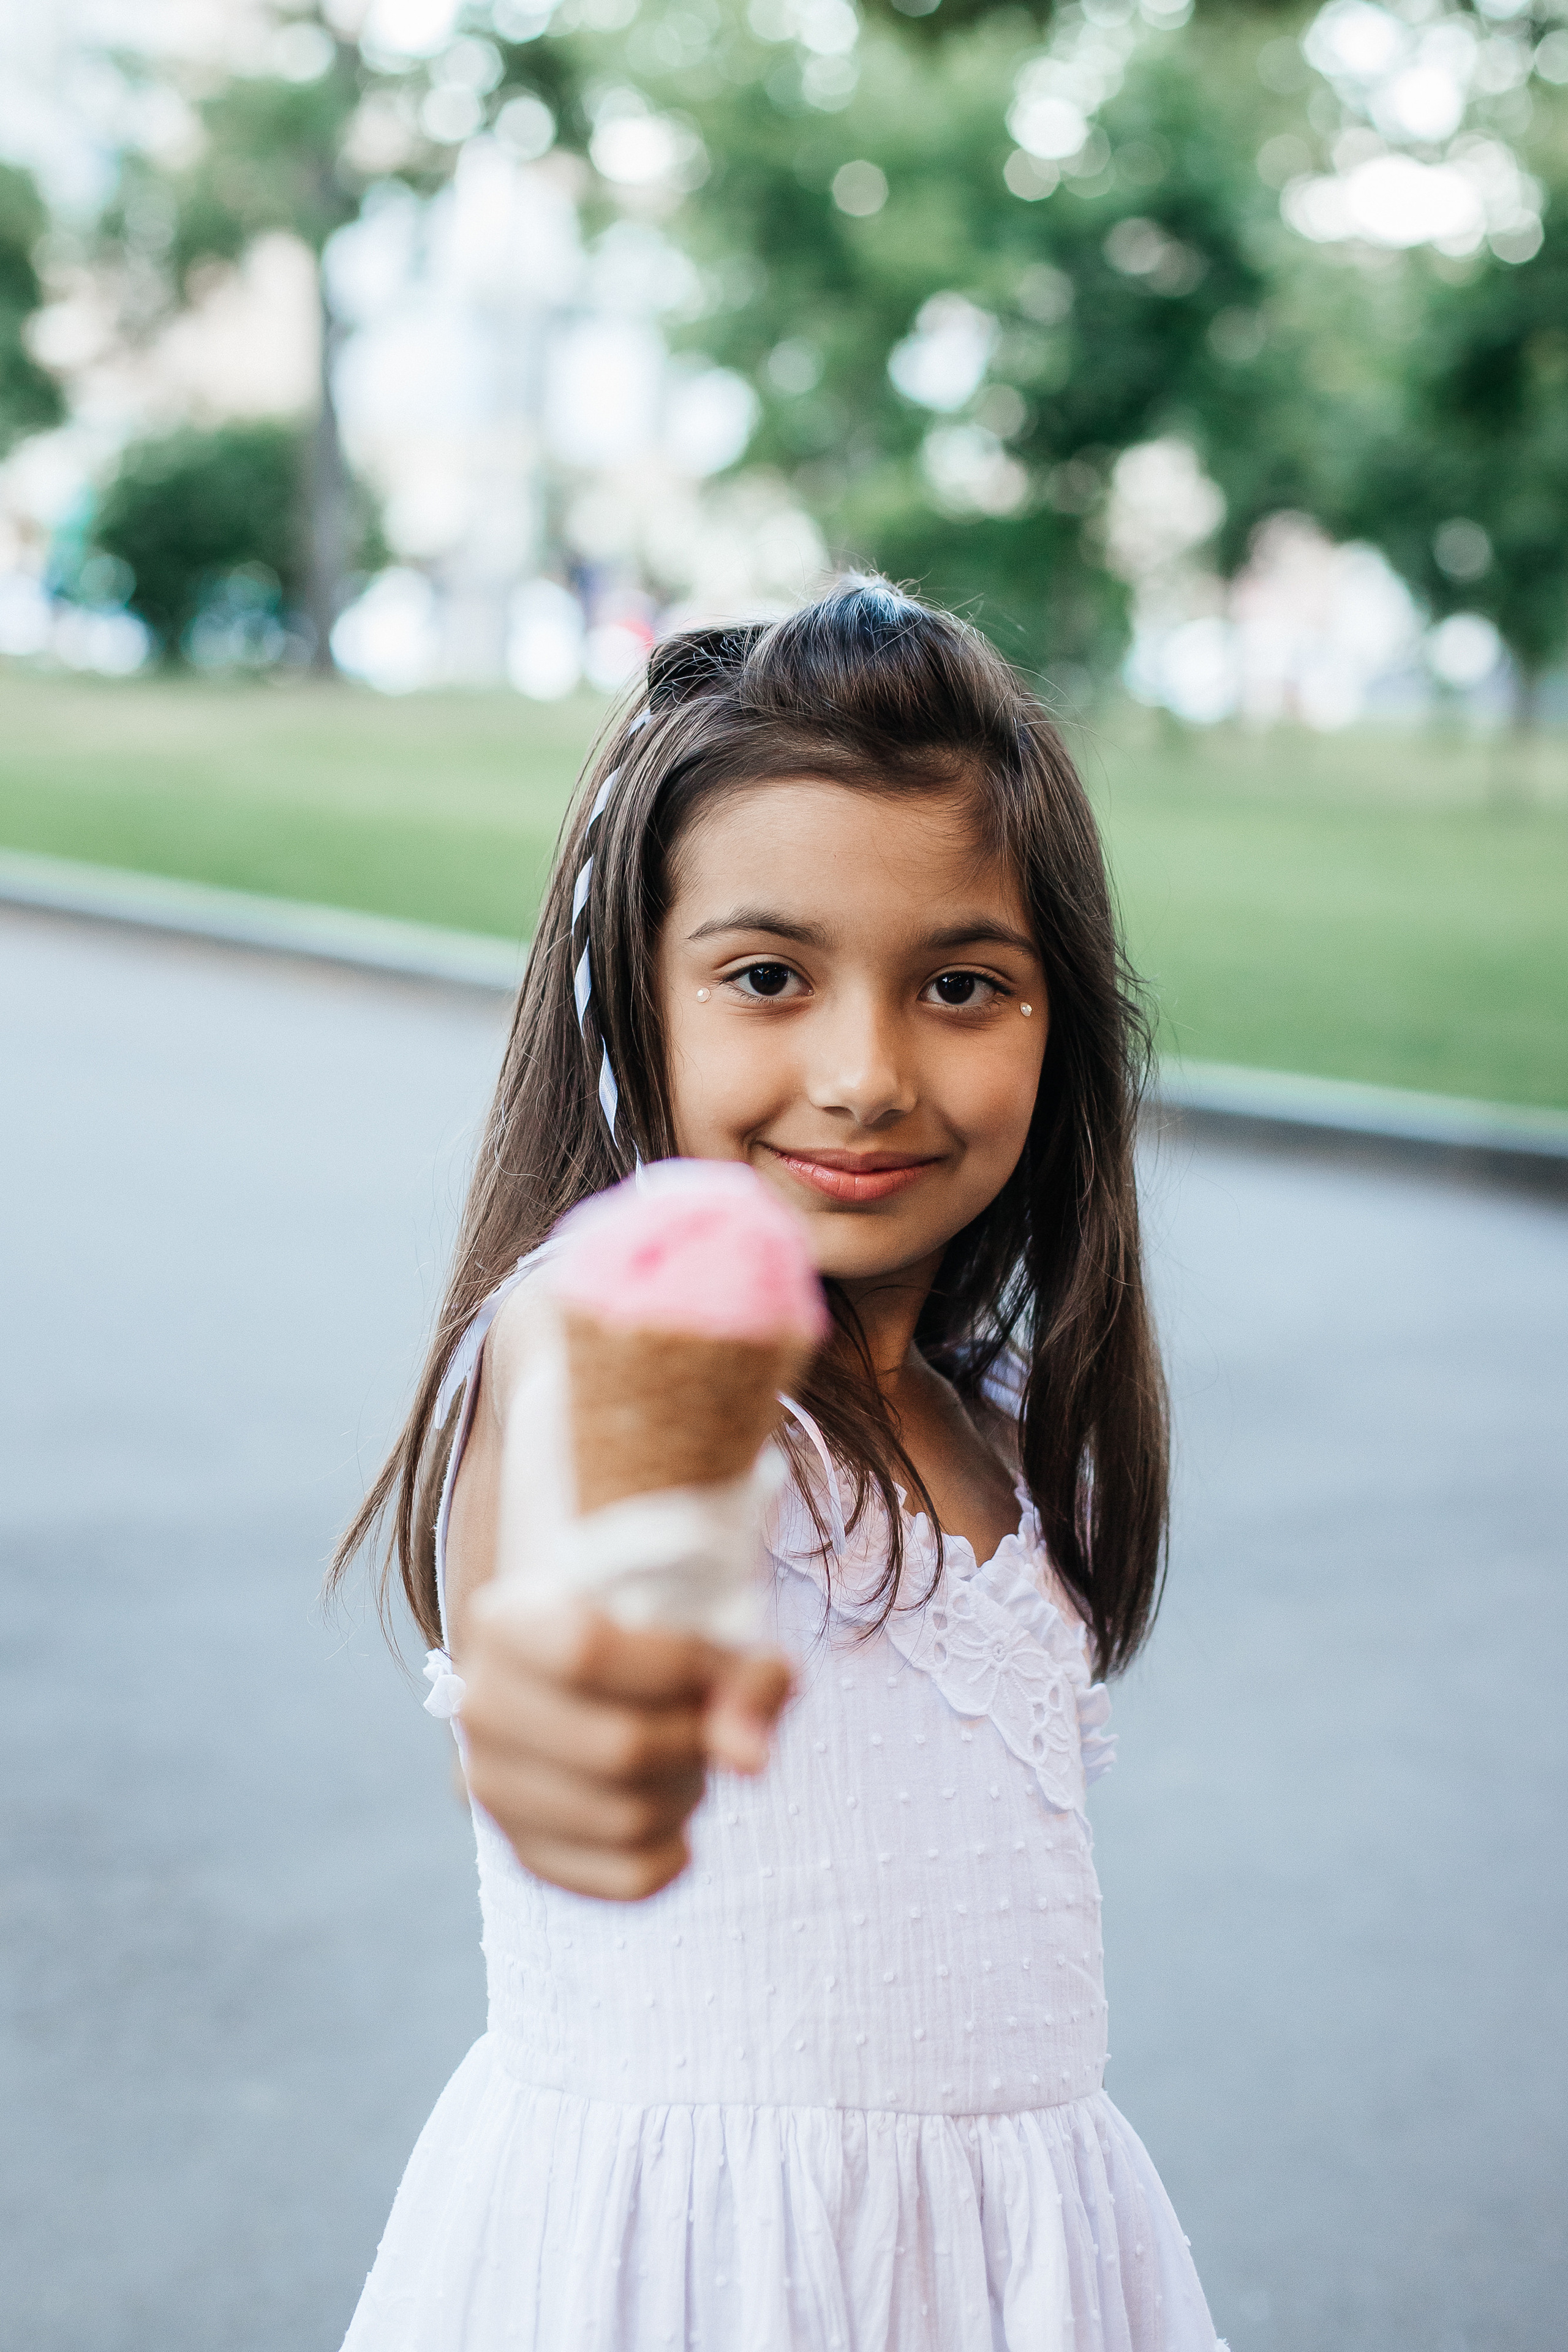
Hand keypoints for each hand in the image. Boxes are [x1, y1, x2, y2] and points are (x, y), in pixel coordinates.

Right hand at [457, 1593, 792, 1900]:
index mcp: (506, 1623)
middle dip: (694, 1739)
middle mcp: (481, 1706)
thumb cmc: (649, 1639)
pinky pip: (629, 1877)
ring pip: (627, 1820)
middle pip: (620, 1747)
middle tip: (705, 1720)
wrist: (580, 1673)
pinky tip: (673, 1810)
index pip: (588, 1651)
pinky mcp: (522, 1850)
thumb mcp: (695, 1626)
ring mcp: (491, 1786)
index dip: (676, 1664)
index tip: (710, 1663)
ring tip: (688, 1759)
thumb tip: (749, 1762)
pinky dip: (677, 1849)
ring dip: (688, 1792)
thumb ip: (738, 1676)